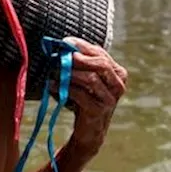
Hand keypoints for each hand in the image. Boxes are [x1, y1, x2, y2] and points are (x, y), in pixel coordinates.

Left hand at [56, 37, 127, 154]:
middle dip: (80, 58)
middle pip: (101, 64)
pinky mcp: (98, 111)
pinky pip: (80, 95)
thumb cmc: (86, 100)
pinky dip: (64, 88)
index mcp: (118, 73)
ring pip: (91, 79)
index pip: (101, 54)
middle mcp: (118, 85)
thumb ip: (81, 63)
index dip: (83, 46)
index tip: (66, 41)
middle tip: (64, 55)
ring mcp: (110, 99)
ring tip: (55, 71)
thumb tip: (65, 46)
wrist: (89, 130)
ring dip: (70, 73)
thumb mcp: (87, 79)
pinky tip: (52, 85)